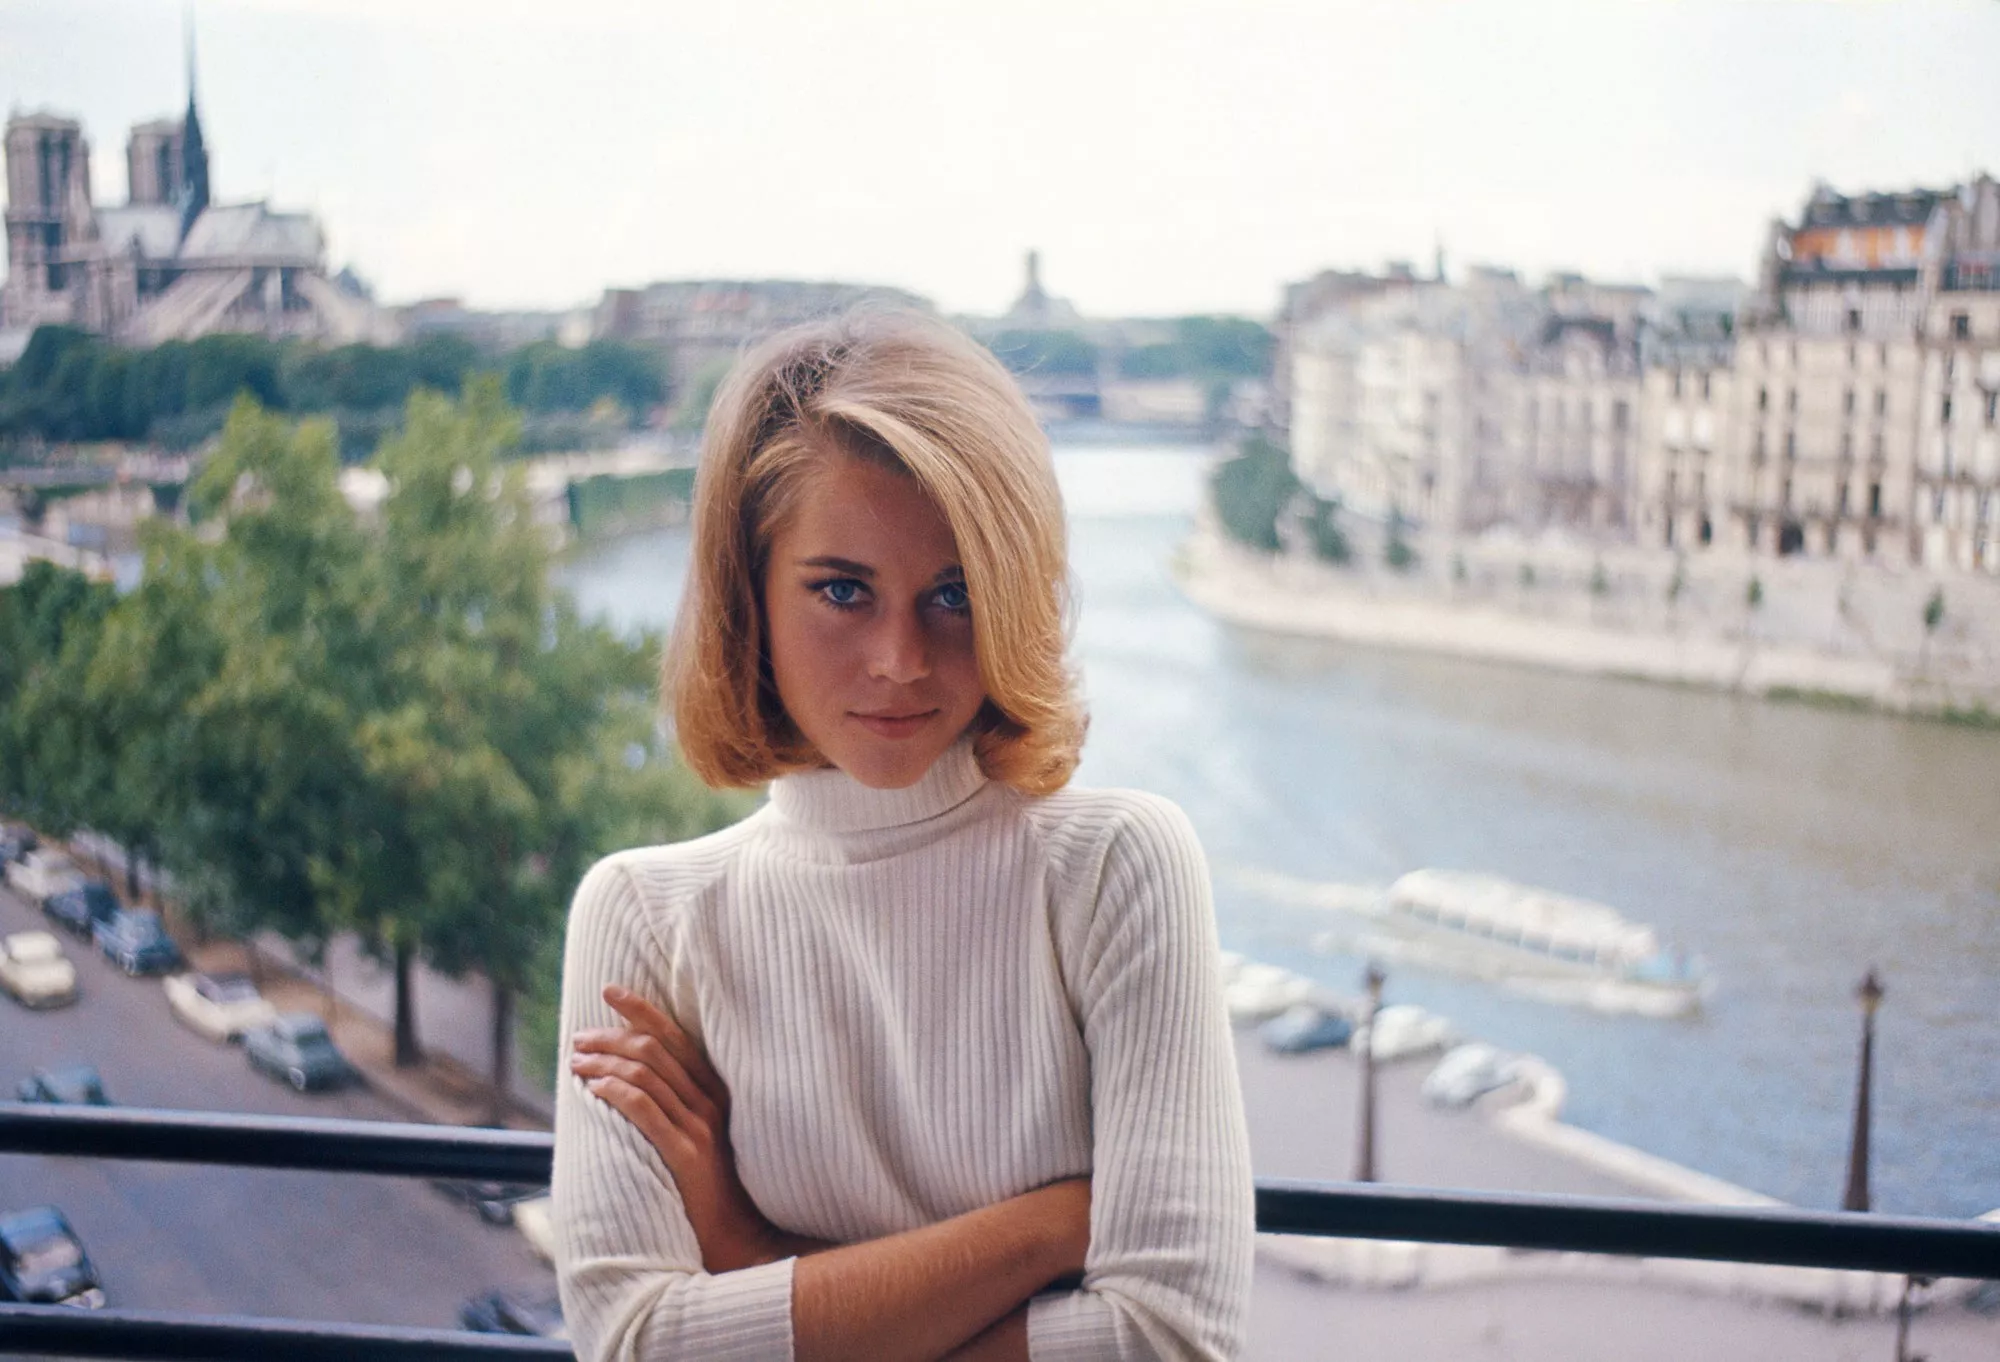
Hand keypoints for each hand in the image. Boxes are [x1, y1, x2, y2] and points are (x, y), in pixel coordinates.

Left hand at [570, 984, 789, 1272]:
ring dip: (605, 1062)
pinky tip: (595, 1087)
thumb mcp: (699, 1138)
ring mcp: (700, 1129)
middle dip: (612, 1036)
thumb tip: (626, 1077)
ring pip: (646, 1076)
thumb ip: (673, 1107)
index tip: (611, 991)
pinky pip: (647, 1111)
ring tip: (576, 1061)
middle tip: (580, 1037)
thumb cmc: (707, 1190)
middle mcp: (709, 1103)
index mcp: (715, 1092)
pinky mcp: (687, 1155)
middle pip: (656, 1051)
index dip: (642, 1009)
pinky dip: (618, 1092)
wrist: (734, 1240)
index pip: (676, 1037)